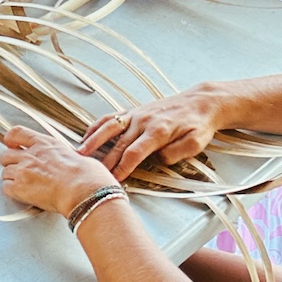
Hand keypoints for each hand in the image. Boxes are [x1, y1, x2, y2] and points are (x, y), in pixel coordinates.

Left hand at [0, 125, 117, 217]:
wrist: (84, 191)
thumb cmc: (88, 176)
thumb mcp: (78, 156)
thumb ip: (63, 156)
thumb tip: (68, 161)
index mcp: (46, 144)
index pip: (17, 133)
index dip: (11, 140)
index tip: (11, 144)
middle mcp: (31, 155)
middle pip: (6, 155)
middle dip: (10, 163)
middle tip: (19, 170)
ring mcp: (24, 170)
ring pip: (5, 172)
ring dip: (12, 179)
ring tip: (24, 185)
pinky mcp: (20, 187)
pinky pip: (6, 188)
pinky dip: (12, 191)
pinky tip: (22, 195)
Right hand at [78, 88, 225, 178]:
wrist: (201, 102)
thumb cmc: (199, 124)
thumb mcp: (196, 143)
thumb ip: (176, 153)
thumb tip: (157, 159)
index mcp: (158, 131)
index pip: (134, 153)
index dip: (122, 167)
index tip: (113, 180)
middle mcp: (143, 121)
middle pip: (118, 144)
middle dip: (104, 161)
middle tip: (91, 174)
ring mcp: (136, 115)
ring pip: (110, 128)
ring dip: (93, 140)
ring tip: (80, 153)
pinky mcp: (134, 111)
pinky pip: (111, 117)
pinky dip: (97, 126)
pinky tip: (86, 135)